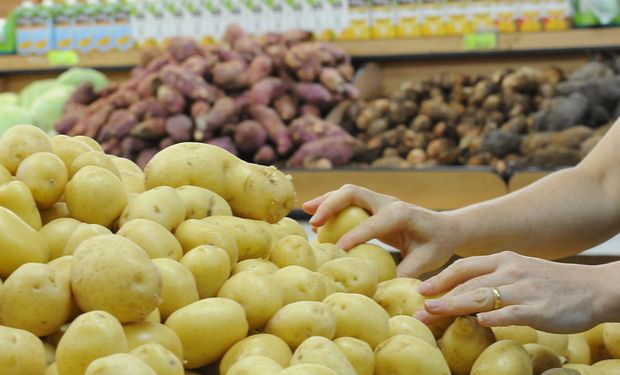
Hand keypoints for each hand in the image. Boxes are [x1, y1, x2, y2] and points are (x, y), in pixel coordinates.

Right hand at [303, 184, 456, 277]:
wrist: (446, 228)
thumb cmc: (438, 244)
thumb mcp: (427, 261)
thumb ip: (405, 272)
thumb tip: (380, 289)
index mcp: (401, 213)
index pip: (373, 222)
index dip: (354, 235)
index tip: (337, 250)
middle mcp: (388, 202)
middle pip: (353, 192)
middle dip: (331, 204)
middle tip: (313, 221)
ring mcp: (379, 201)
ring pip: (347, 193)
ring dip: (326, 200)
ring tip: (306, 210)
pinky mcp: (373, 206)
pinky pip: (348, 201)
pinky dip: (331, 206)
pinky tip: (316, 219)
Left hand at [414, 251, 616, 332]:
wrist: (592, 288)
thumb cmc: (549, 283)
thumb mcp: (518, 272)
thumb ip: (492, 278)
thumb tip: (461, 292)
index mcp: (503, 260)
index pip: (465, 267)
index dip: (441, 278)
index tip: (421, 290)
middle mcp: (510, 271)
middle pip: (468, 284)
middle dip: (441, 298)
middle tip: (419, 311)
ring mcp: (524, 290)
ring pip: (484, 296)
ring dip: (455, 304)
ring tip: (434, 312)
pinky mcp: (539, 308)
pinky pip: (513, 312)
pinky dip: (495, 317)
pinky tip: (479, 322)